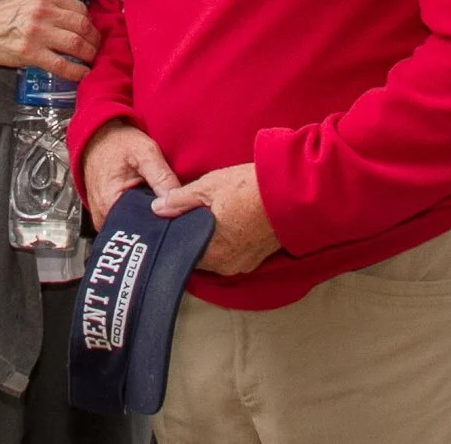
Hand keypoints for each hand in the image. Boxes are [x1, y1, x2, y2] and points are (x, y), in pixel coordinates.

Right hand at [0, 0, 100, 78]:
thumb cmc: (2, 16)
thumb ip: (51, 5)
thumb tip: (75, 20)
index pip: (79, 8)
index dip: (90, 22)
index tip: (90, 31)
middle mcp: (42, 11)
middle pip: (82, 25)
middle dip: (95, 39)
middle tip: (96, 47)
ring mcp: (37, 32)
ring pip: (76, 44)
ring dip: (89, 55)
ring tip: (90, 60)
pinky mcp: (30, 53)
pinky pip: (62, 65)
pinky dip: (77, 72)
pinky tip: (83, 74)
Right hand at [80, 120, 179, 226]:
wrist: (98, 136)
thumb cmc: (116, 142)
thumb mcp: (145, 152)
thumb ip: (162, 177)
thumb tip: (177, 201)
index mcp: (108, 204)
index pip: (143, 228)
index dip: (163, 221)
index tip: (176, 213)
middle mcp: (102, 215)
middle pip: (138, 230)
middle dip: (156, 220)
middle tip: (168, 204)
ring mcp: (102, 216)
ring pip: (133, 226)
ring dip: (147, 217)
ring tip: (155, 200)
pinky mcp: (106, 213)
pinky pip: (127, 221)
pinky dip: (139, 213)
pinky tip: (145, 201)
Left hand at [152, 163, 281, 275]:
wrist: (292, 191)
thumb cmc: (249, 188)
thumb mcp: (207, 187)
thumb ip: (179, 200)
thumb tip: (157, 208)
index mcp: (211, 251)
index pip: (180, 253)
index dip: (171, 237)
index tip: (164, 224)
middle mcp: (226, 264)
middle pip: (196, 255)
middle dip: (187, 238)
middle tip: (179, 216)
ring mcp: (243, 263)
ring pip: (213, 254)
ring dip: (206, 239)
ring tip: (200, 216)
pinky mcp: (255, 257)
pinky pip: (230, 253)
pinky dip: (223, 241)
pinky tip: (221, 221)